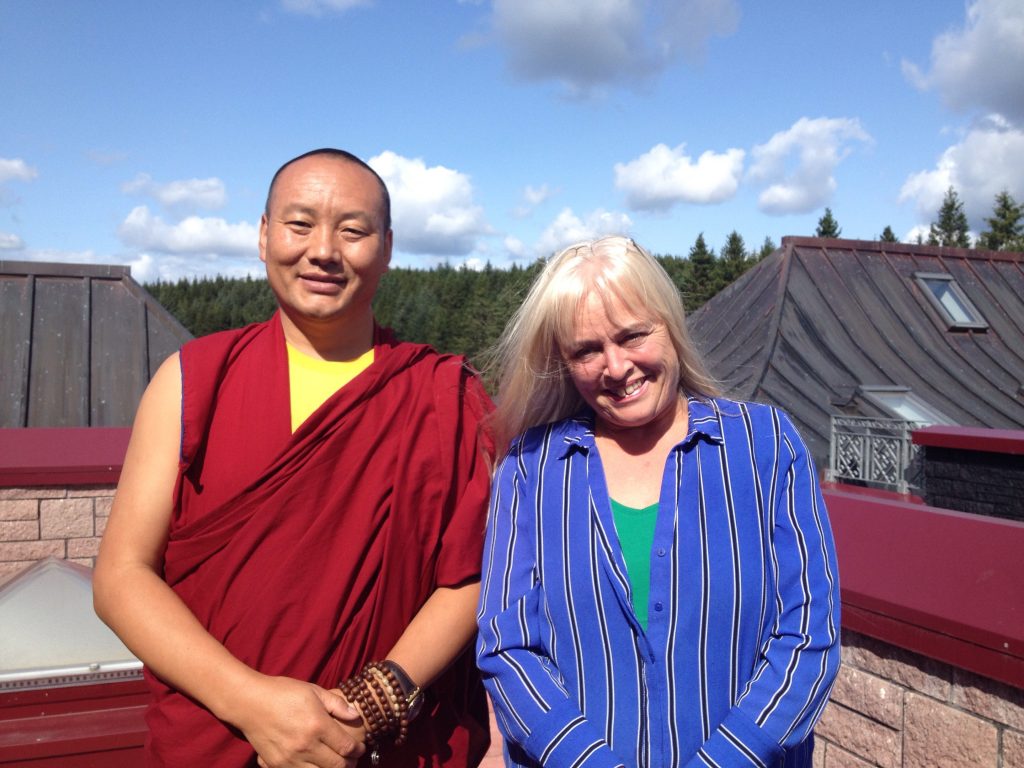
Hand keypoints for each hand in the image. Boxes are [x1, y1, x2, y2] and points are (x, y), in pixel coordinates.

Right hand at [233, 675, 364, 767]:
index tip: (360, 748)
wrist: (249, 702)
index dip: (358, 750)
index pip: (346, 747)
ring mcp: (290, 758)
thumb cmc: (283, 692)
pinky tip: (316, 766)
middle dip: (349, 764)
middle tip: (352, 760)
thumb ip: (337, 704)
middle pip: (337, 766)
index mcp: (317, 725)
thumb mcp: (313, 690)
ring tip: (336, 764)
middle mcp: (305, 745)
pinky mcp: (277, 765)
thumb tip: (356, 715)